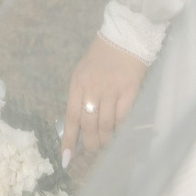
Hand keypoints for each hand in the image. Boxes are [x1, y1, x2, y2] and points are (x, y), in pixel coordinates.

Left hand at [62, 34, 147, 168]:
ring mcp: (112, 89)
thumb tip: (79, 124)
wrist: (126, 35)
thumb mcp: (83, 72)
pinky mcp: (130, 90)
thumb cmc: (102, 56)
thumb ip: (80, 96)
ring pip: (106, 125)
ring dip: (105, 140)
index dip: (68, 140)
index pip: (70, 117)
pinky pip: (123, 117)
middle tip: (93, 151)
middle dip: (90, 144)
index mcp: (77, 83)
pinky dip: (120, 129)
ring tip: (106, 145)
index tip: (66, 159)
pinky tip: (119, 133)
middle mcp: (92, 87)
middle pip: (88, 125)